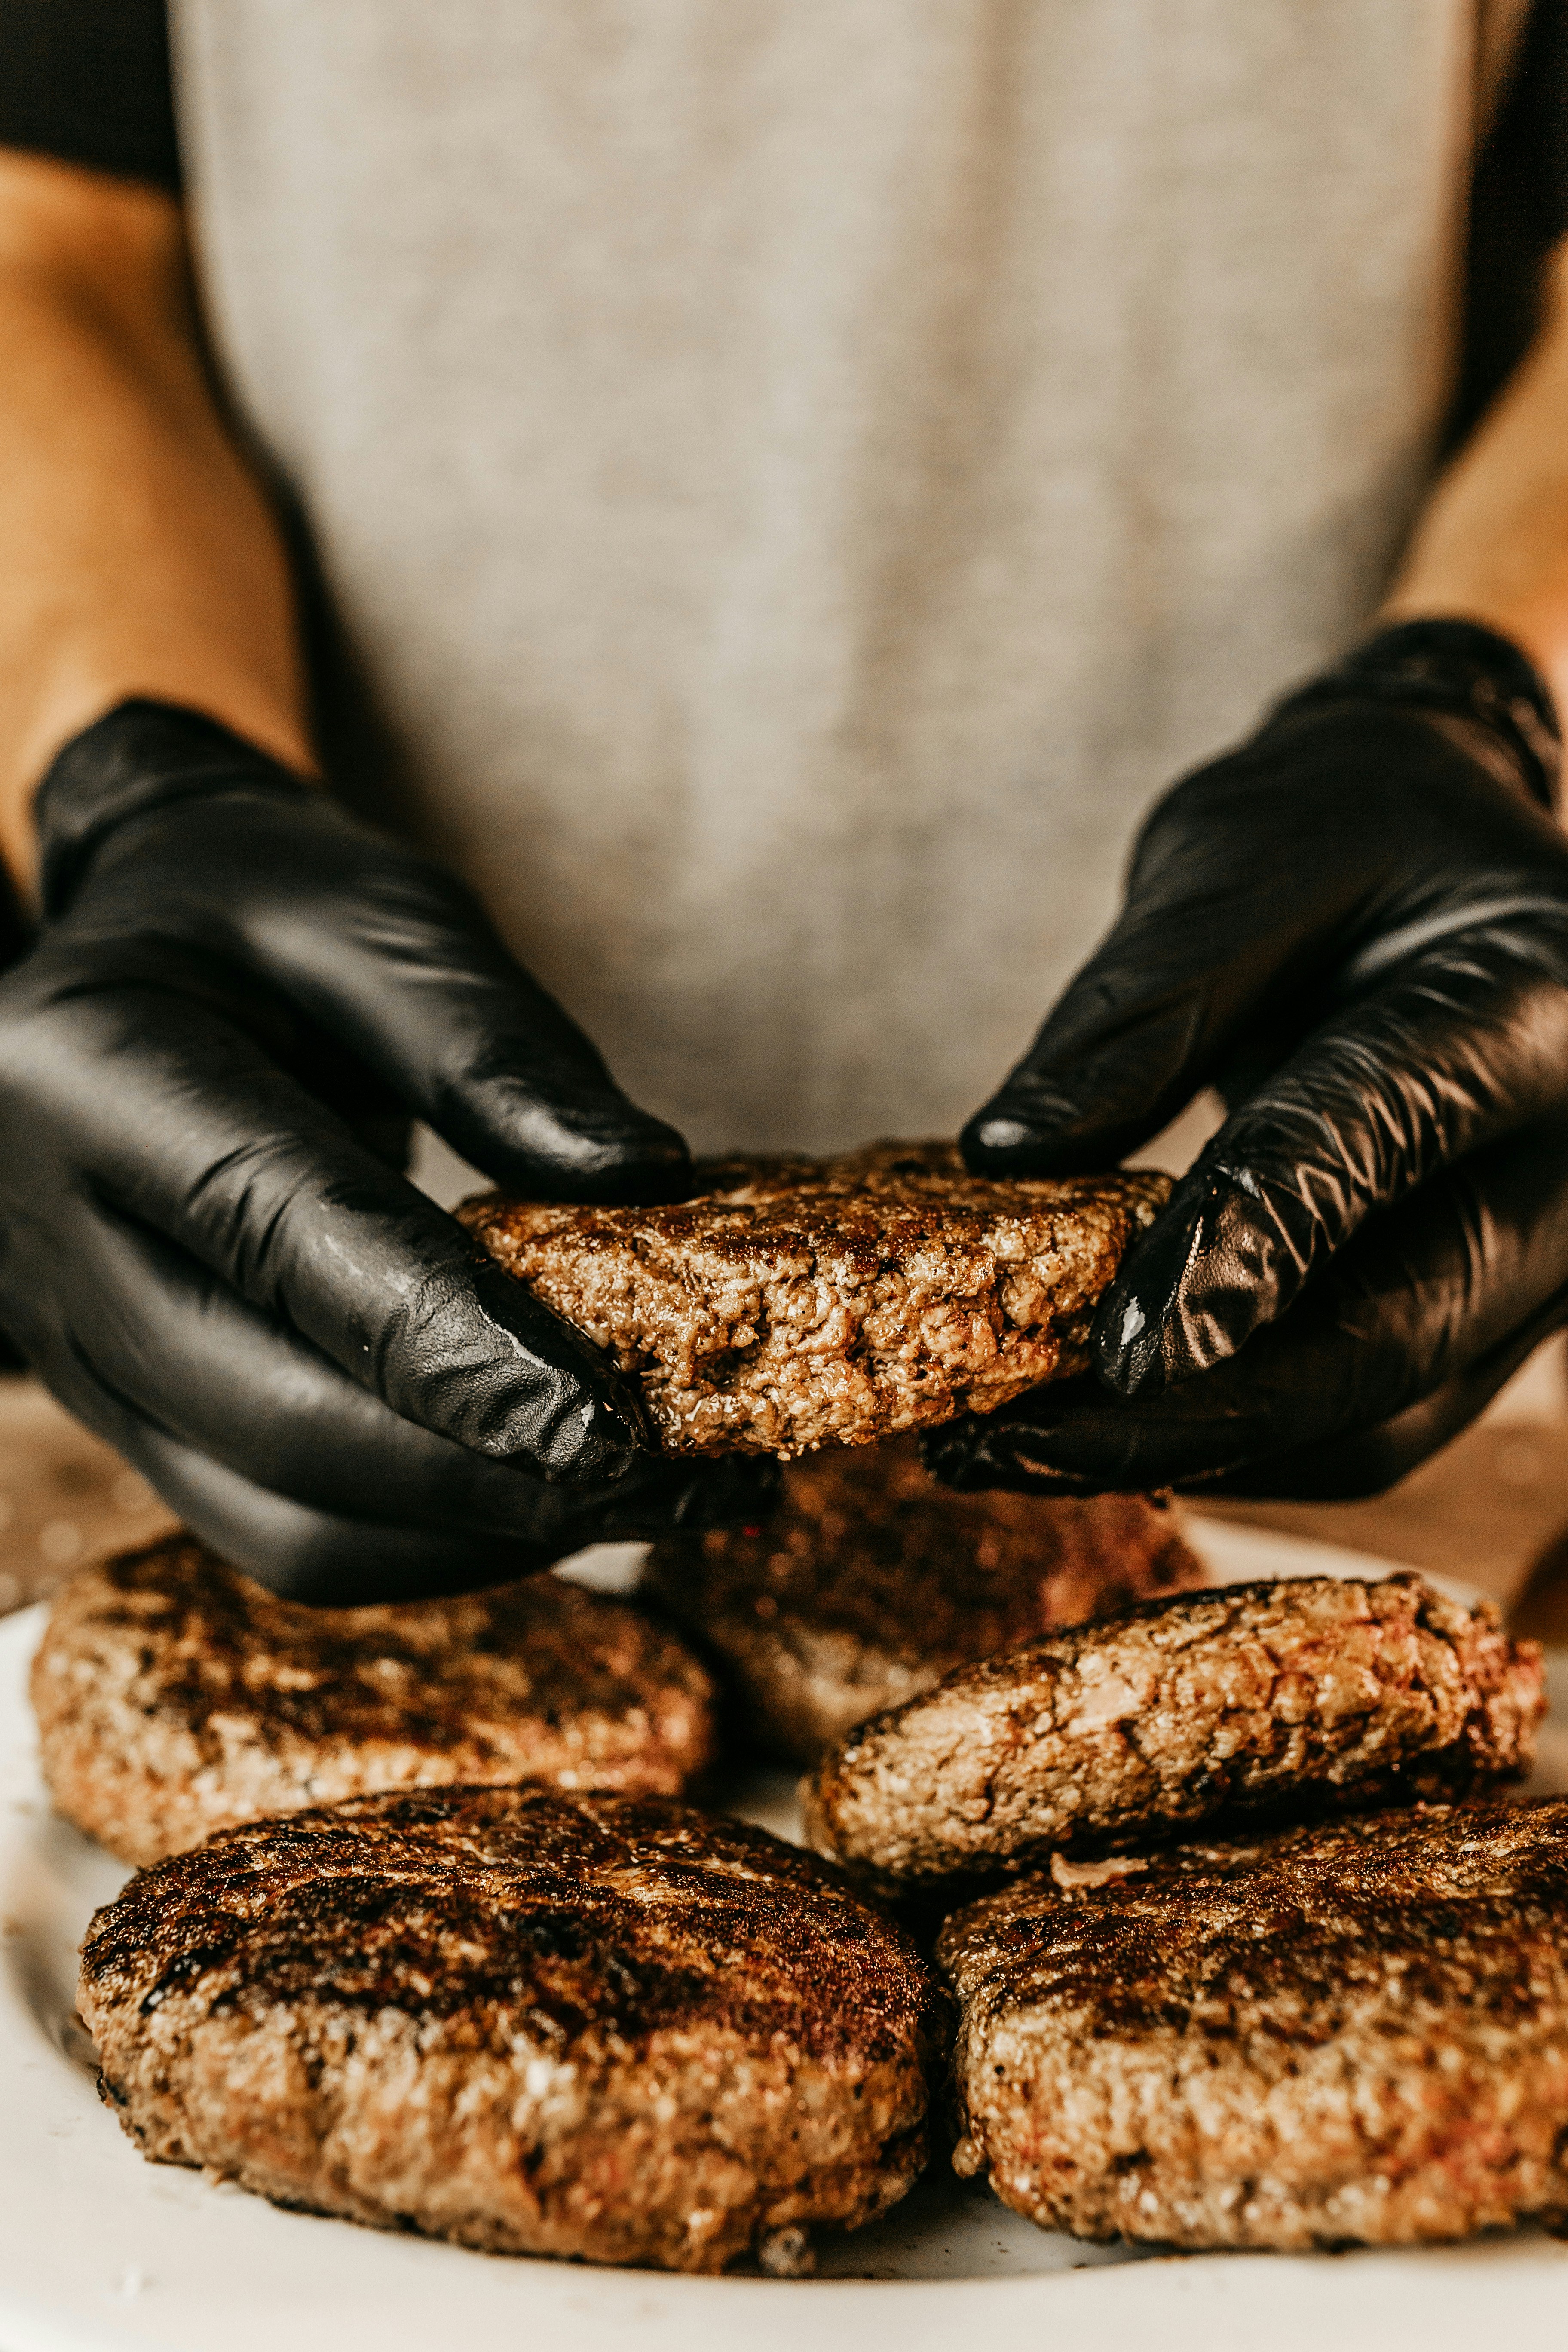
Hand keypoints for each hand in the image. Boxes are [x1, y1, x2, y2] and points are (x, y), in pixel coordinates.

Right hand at [0, 699, 769, 1599]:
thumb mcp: (376, 915)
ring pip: (284, 1524)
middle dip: (493, 1477)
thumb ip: (494, 1044)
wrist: (131, 956)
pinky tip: (551, 1495)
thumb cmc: (259, 912)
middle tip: (681, 1479)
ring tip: (650, 1502)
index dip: (461, 1354)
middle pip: (282, 1426)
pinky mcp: (135, 1419)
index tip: (615, 1429)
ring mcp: (83, 1354)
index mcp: (90, 1075)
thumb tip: (644, 1177)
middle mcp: (53, 1240)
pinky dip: (431, 1537)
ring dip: (478, 1536)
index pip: (293, 1245)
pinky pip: (284, 1531)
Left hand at [934, 620, 1567, 1497]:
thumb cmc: (1347, 828)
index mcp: (1539, 1000)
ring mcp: (1543, 1259)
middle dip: (1200, 1414)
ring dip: (1196, 1452)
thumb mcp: (1239, 859)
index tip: (1114, 1354)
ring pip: (1375, 1415)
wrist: (1443, 852)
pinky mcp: (1483, 1319)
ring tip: (1013, 1451)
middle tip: (1016, 1446)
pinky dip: (1227, 1438)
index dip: (1244, 1253)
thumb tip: (1007, 1153)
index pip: (1379, 1139)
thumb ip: (1141, 1005)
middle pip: (1395, 1334)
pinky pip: (1360, 1419)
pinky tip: (1088, 1430)